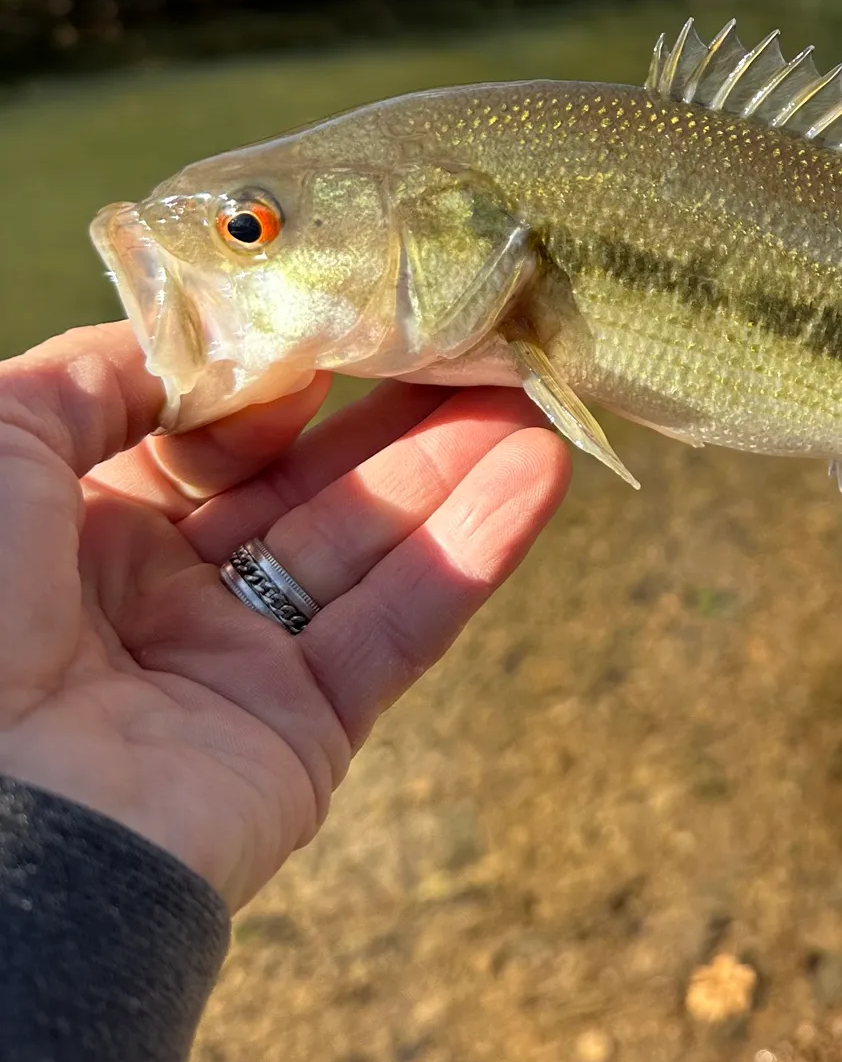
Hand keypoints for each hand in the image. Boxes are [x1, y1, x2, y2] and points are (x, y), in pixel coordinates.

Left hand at [0, 324, 569, 910]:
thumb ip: (88, 379)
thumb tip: (205, 356)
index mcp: (82, 529)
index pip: (211, 440)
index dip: (280, 384)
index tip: (340, 330)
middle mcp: (165, 593)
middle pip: (310, 486)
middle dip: (399, 414)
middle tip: (482, 343)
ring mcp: (244, 664)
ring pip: (372, 547)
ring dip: (457, 466)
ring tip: (537, 392)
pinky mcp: (310, 730)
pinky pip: (402, 625)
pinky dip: (475, 550)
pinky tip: (538, 471)